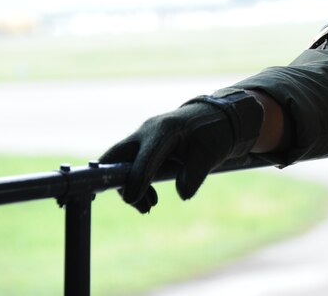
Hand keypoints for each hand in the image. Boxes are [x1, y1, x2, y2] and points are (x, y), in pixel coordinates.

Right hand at [99, 93, 263, 212]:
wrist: (213, 118)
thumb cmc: (212, 134)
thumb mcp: (211, 154)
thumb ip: (196, 174)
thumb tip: (183, 195)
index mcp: (165, 130)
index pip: (145, 156)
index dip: (136, 178)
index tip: (132, 199)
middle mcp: (147, 131)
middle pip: (116, 156)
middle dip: (115, 181)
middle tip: (134, 203)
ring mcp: (142, 138)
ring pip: (119, 164)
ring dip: (126, 187)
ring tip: (148, 208)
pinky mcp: (141, 147)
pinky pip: (127, 166)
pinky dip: (133, 184)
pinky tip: (150, 200)